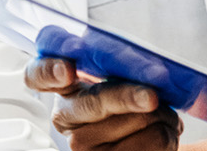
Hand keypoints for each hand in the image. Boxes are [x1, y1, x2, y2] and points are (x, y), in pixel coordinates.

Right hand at [24, 56, 206, 150]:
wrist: (143, 132)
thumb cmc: (129, 96)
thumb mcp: (120, 74)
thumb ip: (122, 64)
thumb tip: (148, 70)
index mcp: (65, 87)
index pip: (39, 75)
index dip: (49, 71)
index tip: (68, 71)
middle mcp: (66, 117)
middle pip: (96, 102)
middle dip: (128, 97)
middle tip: (151, 97)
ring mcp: (81, 145)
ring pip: (134, 121)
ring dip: (161, 115)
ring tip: (162, 115)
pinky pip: (151, 142)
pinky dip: (168, 134)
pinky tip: (165, 131)